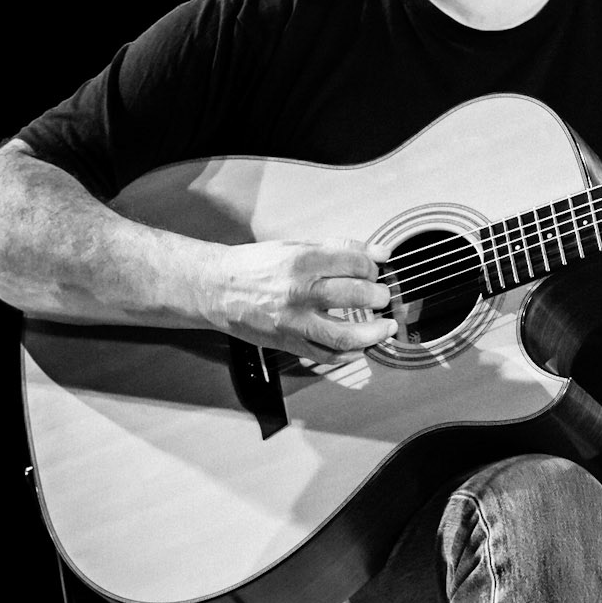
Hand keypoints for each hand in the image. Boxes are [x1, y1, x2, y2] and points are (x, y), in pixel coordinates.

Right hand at [204, 239, 397, 361]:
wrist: (217, 289)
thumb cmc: (257, 266)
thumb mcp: (297, 246)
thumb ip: (341, 249)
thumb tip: (381, 254)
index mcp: (303, 261)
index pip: (356, 264)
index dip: (373, 267)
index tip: (375, 271)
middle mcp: (299, 292)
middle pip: (356, 296)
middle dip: (379, 297)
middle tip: (382, 297)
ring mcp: (294, 322)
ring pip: (345, 335)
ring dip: (374, 333)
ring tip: (385, 327)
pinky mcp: (288, 343)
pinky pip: (327, 356)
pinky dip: (349, 354)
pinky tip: (360, 346)